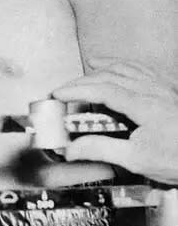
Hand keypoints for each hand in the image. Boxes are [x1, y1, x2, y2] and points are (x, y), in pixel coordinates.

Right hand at [52, 60, 177, 183]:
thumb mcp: (137, 159)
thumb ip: (102, 149)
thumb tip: (73, 148)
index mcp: (144, 105)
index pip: (102, 89)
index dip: (76, 89)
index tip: (58, 94)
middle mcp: (154, 90)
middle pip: (110, 75)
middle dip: (83, 80)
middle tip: (65, 89)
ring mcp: (164, 87)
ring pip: (127, 67)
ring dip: (103, 68)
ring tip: (87, 71)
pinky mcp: (170, 90)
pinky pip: (143, 68)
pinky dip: (125, 65)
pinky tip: (119, 68)